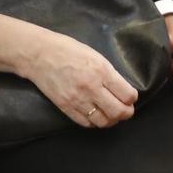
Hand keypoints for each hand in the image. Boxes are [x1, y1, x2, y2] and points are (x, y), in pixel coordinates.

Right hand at [22, 30, 137, 128]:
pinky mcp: (66, 107)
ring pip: (103, 121)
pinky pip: (86, 123)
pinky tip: (96, 116)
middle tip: (127, 110)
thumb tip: (122, 89)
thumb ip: (109, 72)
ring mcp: (77, 100)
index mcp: (101, 70)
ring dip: (111, 120)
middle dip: (126, 113)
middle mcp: (91, 87)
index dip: (132, 98)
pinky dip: (94, 122)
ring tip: (112, 115)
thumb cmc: (68, 49)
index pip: (126, 94)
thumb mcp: (95, 55)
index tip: (131, 97)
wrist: (40, 55)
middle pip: (117, 111)